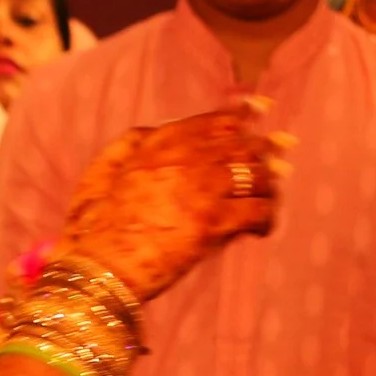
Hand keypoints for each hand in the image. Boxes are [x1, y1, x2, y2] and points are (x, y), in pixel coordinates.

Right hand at [57, 101, 287, 302]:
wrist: (98, 265)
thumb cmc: (94, 224)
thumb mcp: (103, 169)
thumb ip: (131, 143)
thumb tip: (154, 130)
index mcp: (160, 143)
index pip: (214, 120)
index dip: (243, 115)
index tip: (261, 110)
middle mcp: (185, 159)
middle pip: (242, 144)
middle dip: (265, 149)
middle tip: (281, 155)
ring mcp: (202, 190)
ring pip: (255, 175)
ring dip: (268, 184)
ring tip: (270, 195)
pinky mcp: (213, 224)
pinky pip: (257, 212)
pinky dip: (267, 218)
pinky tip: (263, 228)